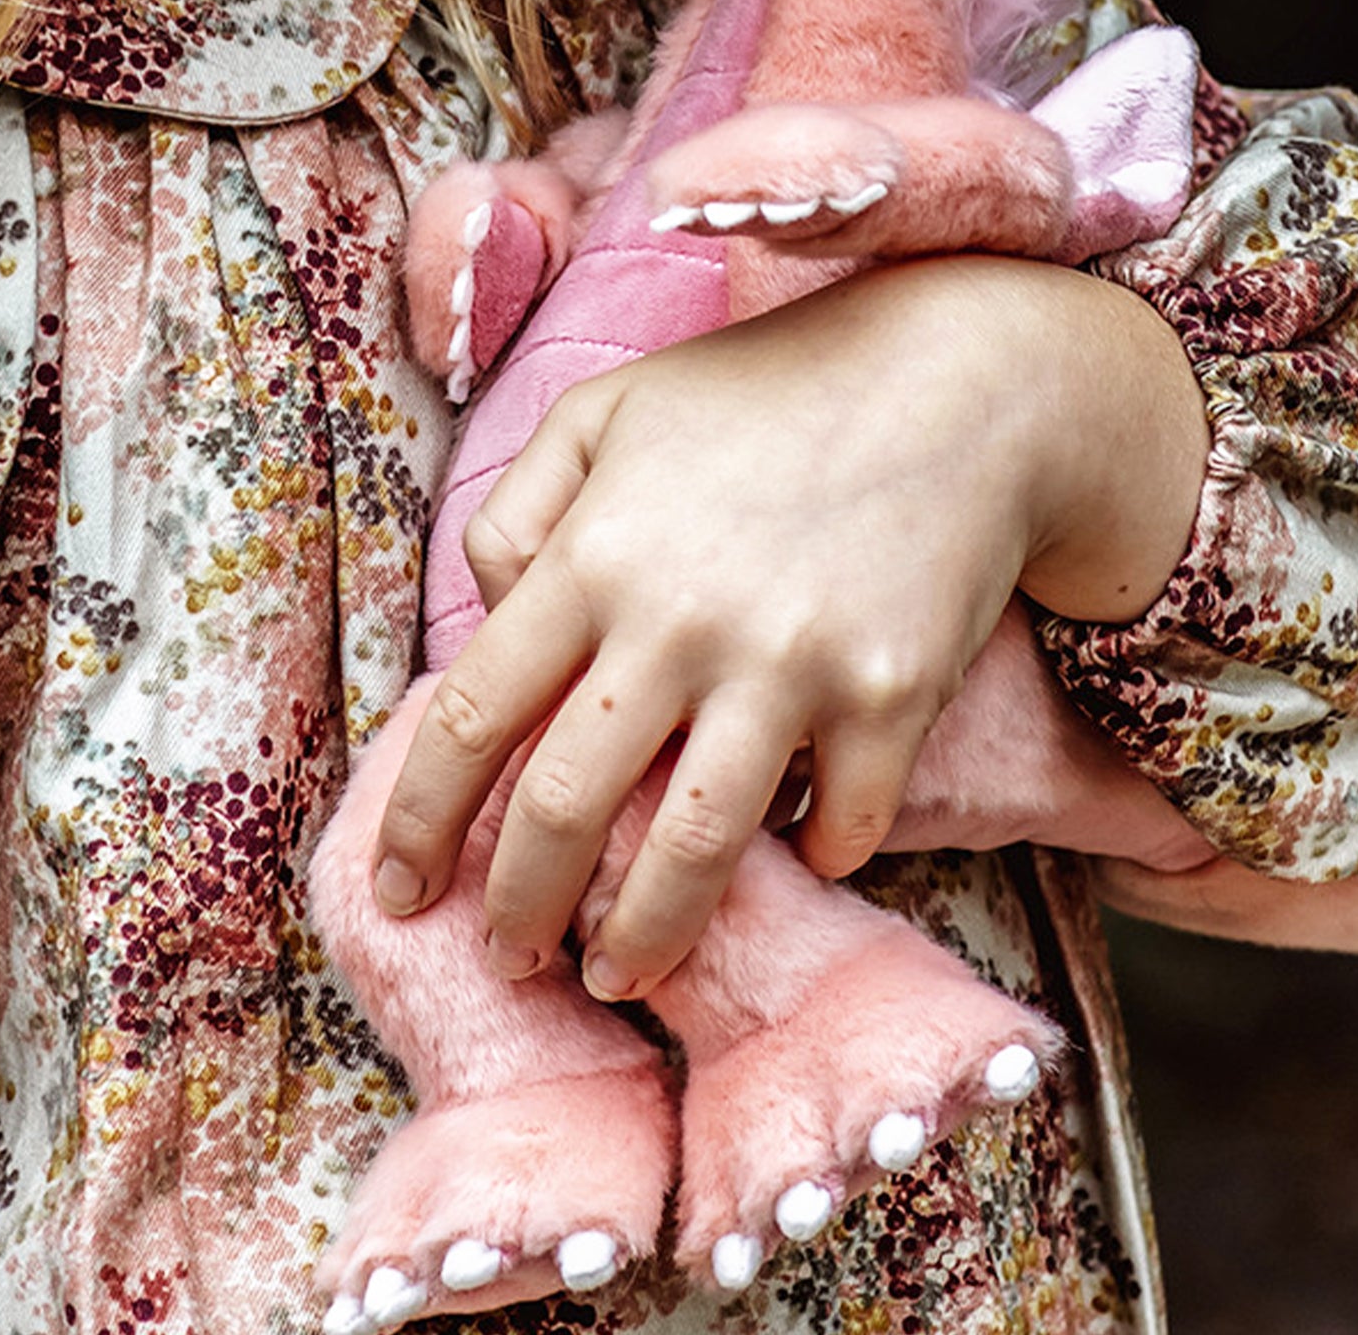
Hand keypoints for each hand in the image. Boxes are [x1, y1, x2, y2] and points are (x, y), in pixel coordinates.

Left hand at [374, 256, 1206, 1000]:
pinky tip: (796, 865)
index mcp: (592, 552)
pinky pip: (840, 824)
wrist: (958, 380)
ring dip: (643, 936)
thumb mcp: (609, 408)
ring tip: (616, 976)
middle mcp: (676, 621)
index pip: (474, 715)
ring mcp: (788, 664)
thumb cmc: (764, 392)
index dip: (421, 818)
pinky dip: (815, 861)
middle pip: (564, 807)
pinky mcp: (891, 695)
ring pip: (693, 849)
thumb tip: (484, 612)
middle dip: (516, 907)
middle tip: (506, 957)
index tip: (399, 889)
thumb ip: (520, 506)